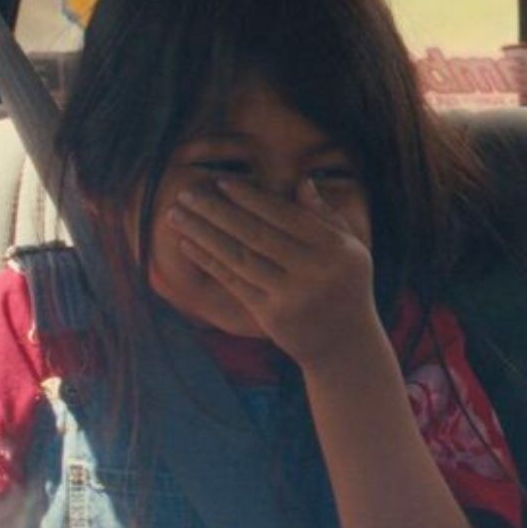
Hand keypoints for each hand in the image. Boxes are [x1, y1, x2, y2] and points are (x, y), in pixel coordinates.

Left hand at [168, 177, 381, 370]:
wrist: (345, 345)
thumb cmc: (346, 287)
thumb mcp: (350, 248)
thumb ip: (326, 216)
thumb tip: (301, 182)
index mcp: (336, 248)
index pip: (285, 215)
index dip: (251, 198)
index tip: (221, 182)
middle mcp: (314, 270)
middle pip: (256, 233)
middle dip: (216, 210)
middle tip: (186, 193)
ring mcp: (291, 295)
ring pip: (239, 256)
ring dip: (203, 233)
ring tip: (176, 214)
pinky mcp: (272, 316)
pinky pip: (234, 282)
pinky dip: (209, 261)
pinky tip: (188, 244)